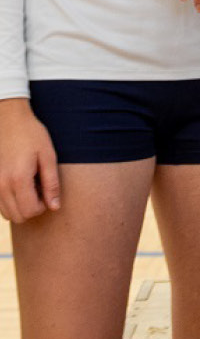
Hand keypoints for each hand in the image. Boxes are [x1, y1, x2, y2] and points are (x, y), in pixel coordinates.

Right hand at [0, 99, 59, 221]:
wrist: (9, 121)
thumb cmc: (32, 136)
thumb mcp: (48, 156)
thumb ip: (52, 183)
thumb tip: (55, 207)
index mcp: (18, 179)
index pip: (30, 211)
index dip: (43, 206)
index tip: (48, 190)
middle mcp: (1, 186)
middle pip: (18, 216)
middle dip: (33, 208)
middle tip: (41, 188)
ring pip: (8, 213)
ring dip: (21, 206)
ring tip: (31, 186)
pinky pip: (0, 204)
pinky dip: (12, 202)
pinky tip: (21, 185)